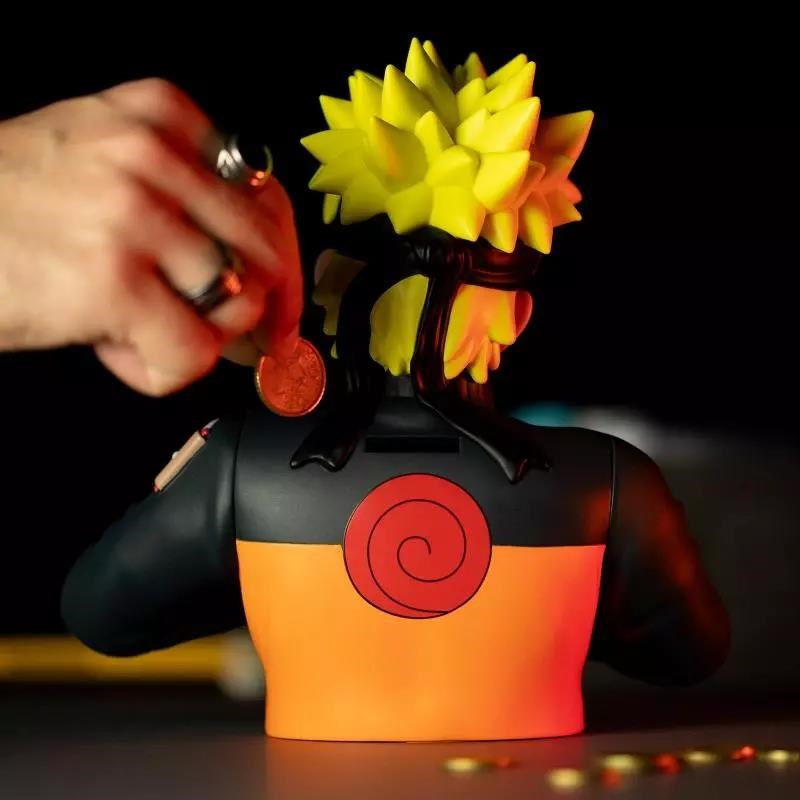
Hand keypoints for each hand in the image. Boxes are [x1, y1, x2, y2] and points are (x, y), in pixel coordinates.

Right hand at [0, 78, 301, 394]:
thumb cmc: (10, 203)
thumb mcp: (99, 158)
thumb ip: (177, 190)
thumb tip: (252, 264)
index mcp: (160, 117)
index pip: (267, 196)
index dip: (283, 262)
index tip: (281, 302)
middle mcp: (153, 155)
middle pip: (267, 251)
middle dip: (268, 311)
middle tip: (250, 344)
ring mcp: (135, 215)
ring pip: (237, 305)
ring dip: (195, 338)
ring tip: (135, 329)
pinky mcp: (113, 279)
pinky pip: (192, 352)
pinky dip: (161, 370)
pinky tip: (114, 349)